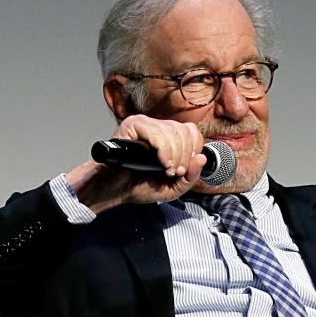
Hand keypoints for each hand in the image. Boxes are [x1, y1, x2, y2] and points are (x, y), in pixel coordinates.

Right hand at [64, 114, 206, 213]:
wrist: (113, 191)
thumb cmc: (137, 186)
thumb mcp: (173, 188)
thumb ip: (191, 176)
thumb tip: (202, 158)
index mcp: (166, 137)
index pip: (191, 131)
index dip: (194, 150)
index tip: (185, 169)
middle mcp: (156, 127)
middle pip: (184, 131)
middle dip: (185, 156)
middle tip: (175, 173)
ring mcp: (144, 125)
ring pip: (173, 132)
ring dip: (175, 156)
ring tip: (167, 171)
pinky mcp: (131, 126)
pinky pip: (156, 133)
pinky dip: (164, 151)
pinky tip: (161, 164)